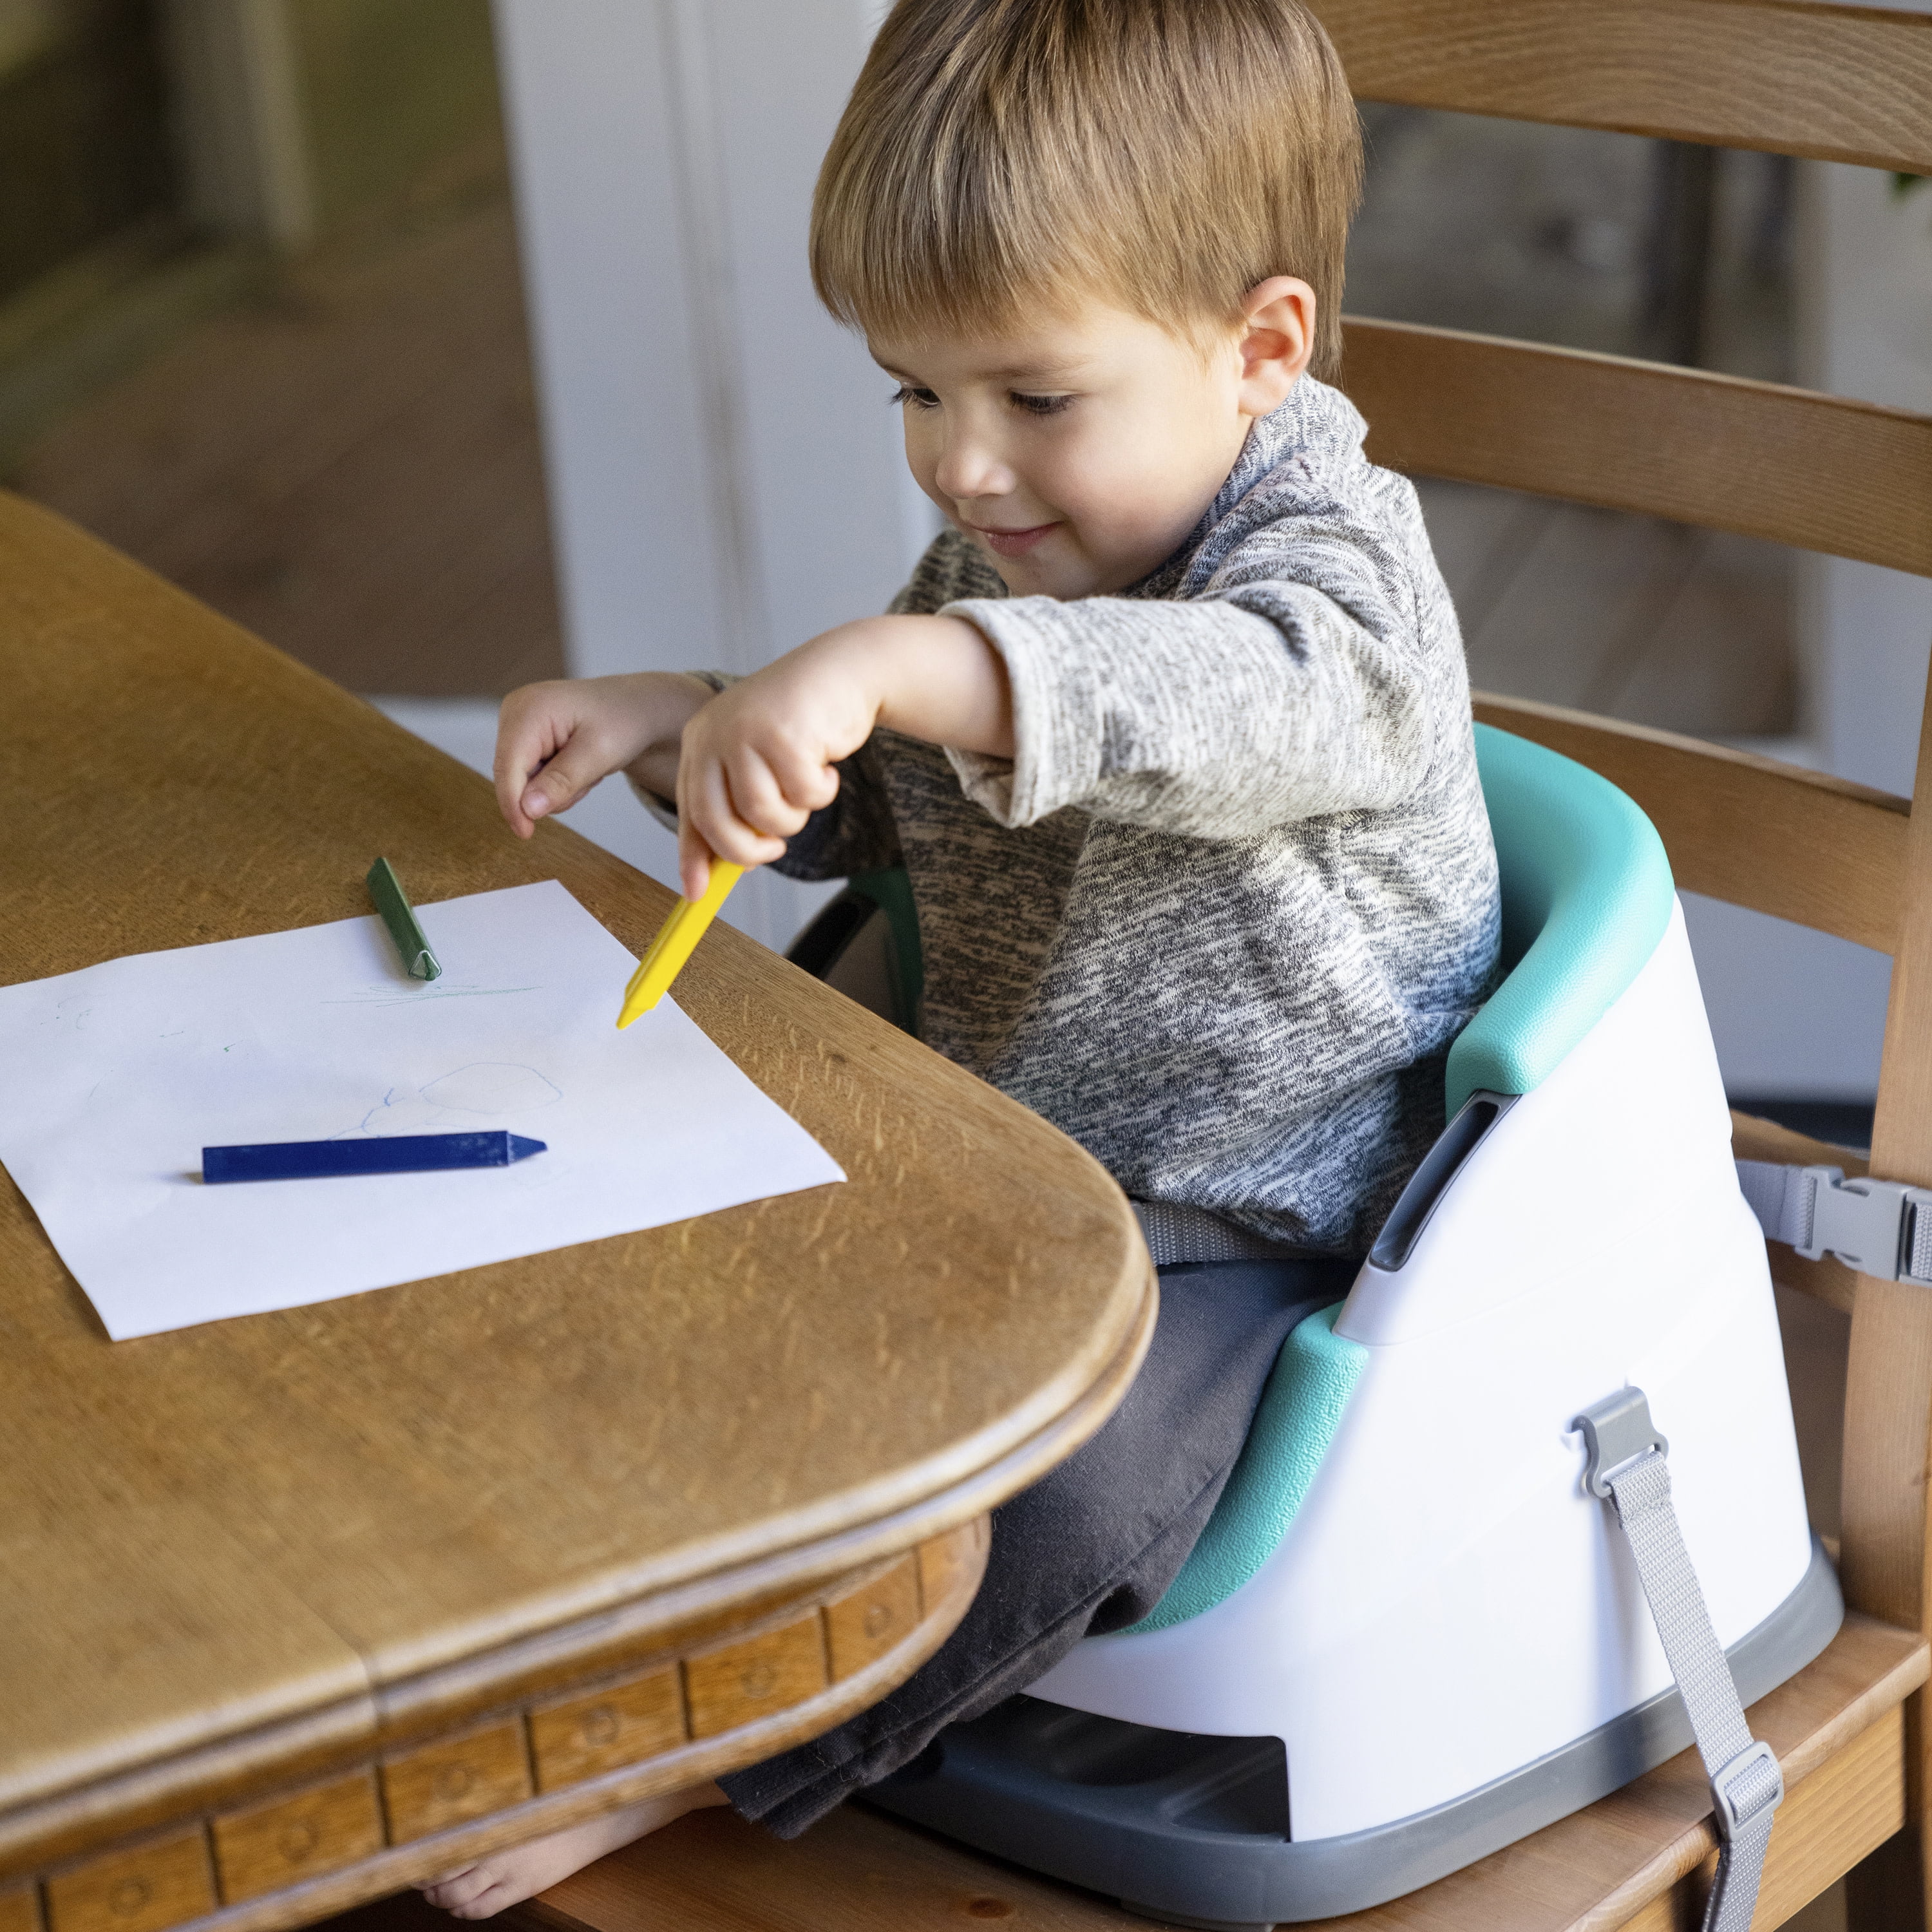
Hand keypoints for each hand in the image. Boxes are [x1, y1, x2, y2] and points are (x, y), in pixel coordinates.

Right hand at [493, 673, 709, 838]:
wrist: (633, 708)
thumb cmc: (622, 721)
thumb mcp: (599, 753)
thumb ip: (562, 781)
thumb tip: (527, 809)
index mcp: (530, 709)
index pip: (509, 766)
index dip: (513, 804)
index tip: (525, 833)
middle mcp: (515, 712)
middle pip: (513, 776)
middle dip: (549, 791)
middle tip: (588, 779)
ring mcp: (517, 724)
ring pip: (523, 781)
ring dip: (557, 788)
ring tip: (587, 768)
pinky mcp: (524, 737)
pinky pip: (531, 776)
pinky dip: (556, 782)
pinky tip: (577, 766)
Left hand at [673, 614, 1009, 897]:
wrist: (843, 670)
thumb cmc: (801, 722)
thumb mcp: (758, 761)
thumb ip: (737, 804)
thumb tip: (722, 868)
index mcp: (701, 741)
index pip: (689, 809)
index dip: (693, 856)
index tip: (697, 893)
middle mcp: (715, 734)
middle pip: (719, 822)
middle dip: (751, 851)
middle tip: (775, 848)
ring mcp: (747, 732)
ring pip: (764, 814)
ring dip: (795, 815)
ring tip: (806, 786)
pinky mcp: (784, 733)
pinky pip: (803, 795)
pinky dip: (821, 791)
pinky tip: (825, 762)